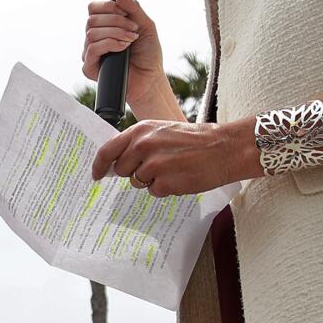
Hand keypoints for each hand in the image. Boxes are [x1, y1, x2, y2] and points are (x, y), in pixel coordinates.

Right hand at [82, 0, 169, 113]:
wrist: (150, 79)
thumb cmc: (148, 55)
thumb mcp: (145, 25)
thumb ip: (133, 8)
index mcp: (104, 26)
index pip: (93, 8)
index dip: (108, 6)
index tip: (125, 13)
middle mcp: (94, 38)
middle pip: (92, 19)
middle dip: (116, 21)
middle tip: (133, 30)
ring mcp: (90, 53)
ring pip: (91, 33)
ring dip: (115, 33)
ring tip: (130, 40)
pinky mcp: (89, 67)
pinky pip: (92, 49)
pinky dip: (110, 44)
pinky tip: (123, 49)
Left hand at [91, 118, 254, 197]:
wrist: (226, 148)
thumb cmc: (196, 140)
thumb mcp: (162, 131)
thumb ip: (139, 142)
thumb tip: (118, 161)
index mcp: (141, 130)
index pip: (108, 150)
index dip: (99, 165)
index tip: (96, 175)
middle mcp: (143, 146)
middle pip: (121, 170)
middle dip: (133, 172)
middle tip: (155, 167)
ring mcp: (153, 165)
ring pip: (138, 182)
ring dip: (151, 180)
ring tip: (173, 168)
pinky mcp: (164, 182)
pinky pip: (155, 192)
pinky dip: (166, 188)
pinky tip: (181, 177)